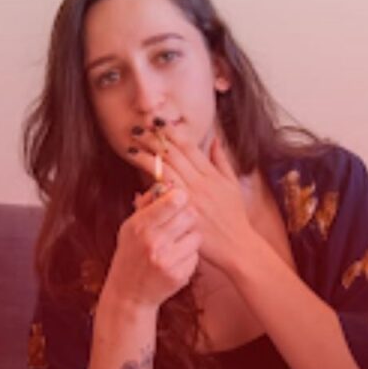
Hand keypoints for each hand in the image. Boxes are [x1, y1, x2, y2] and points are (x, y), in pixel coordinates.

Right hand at [105, 186, 200, 308]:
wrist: (129, 294)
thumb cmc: (130, 255)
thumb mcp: (130, 227)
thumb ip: (147, 204)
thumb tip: (167, 182)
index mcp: (140, 226)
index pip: (174, 200)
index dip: (180, 197)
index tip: (179, 201)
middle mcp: (154, 242)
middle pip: (190, 215)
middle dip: (187, 217)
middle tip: (180, 223)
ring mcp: (168, 261)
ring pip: (196, 235)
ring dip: (190, 237)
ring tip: (176, 243)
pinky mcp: (179, 276)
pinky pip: (196, 256)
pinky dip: (189, 256)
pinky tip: (176, 260)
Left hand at [128, 123, 254, 268]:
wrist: (236, 247)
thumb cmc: (234, 217)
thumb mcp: (232, 186)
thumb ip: (222, 161)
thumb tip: (215, 139)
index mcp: (211, 174)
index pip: (188, 146)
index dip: (171, 132)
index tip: (156, 121)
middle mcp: (200, 183)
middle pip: (174, 155)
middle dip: (154, 139)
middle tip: (137, 128)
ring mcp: (191, 198)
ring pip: (165, 170)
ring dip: (146, 156)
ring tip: (131, 146)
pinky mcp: (182, 214)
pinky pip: (163, 194)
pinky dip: (149, 181)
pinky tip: (137, 175)